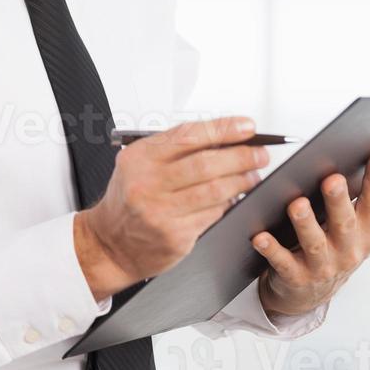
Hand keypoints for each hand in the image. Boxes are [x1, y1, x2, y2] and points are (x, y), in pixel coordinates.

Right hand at [80, 116, 267, 294]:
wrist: (110, 243)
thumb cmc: (129, 198)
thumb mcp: (139, 163)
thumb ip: (173, 149)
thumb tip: (222, 138)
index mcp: (140, 157)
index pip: (188, 136)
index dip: (222, 129)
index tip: (246, 126)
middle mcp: (148, 183)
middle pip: (206, 164)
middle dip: (241, 156)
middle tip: (259, 153)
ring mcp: (161, 212)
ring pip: (214, 191)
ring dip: (241, 180)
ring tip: (253, 174)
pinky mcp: (175, 236)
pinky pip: (213, 215)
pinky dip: (229, 203)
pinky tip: (235, 196)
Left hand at [252, 150, 369, 316]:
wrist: (313, 292)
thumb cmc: (333, 246)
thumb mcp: (353, 226)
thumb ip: (356, 198)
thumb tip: (353, 158)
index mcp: (365, 233)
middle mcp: (348, 250)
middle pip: (344, 223)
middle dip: (338, 201)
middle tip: (333, 179)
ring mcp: (323, 266)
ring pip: (314, 243)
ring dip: (306, 223)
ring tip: (297, 205)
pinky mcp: (296, 277)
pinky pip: (283, 262)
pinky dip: (271, 249)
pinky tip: (260, 236)